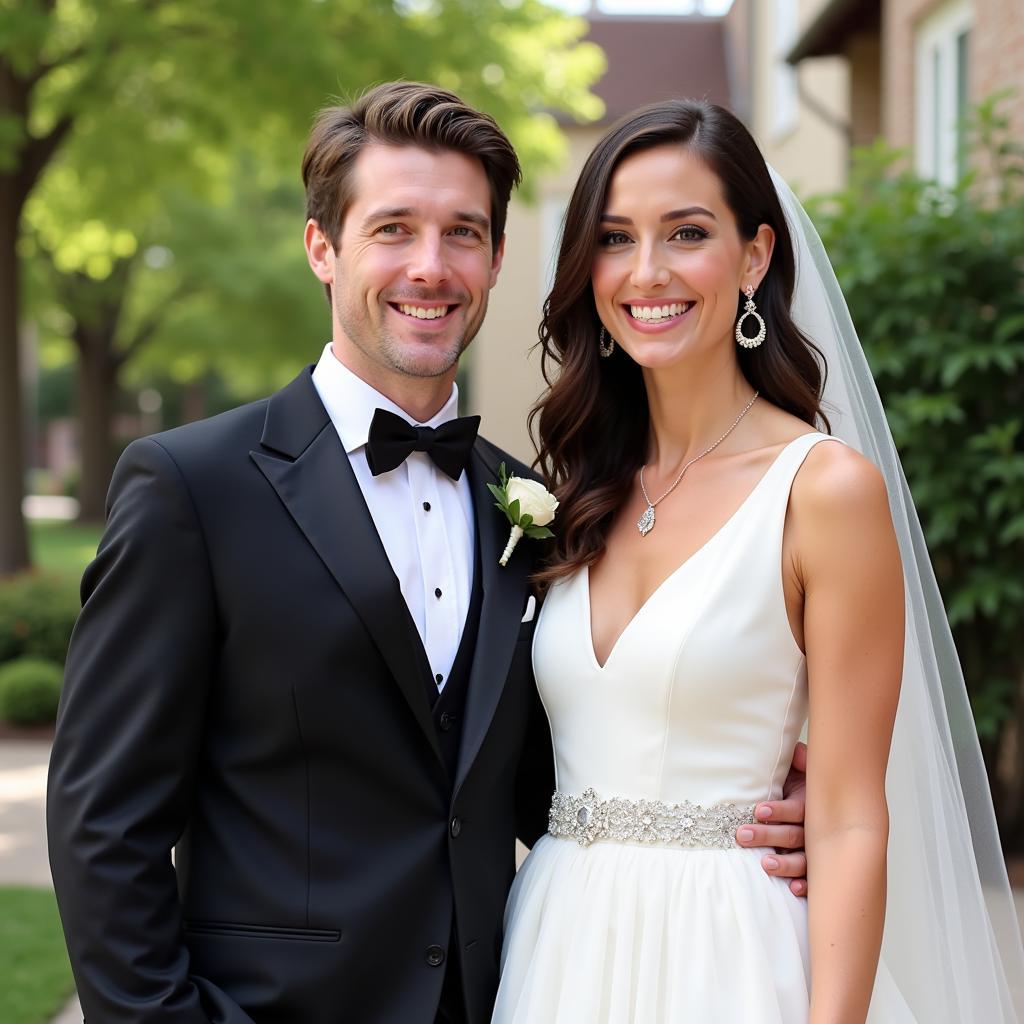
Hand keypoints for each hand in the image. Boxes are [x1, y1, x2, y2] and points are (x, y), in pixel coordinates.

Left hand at [735, 741, 807, 896]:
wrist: (828, 804)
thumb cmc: (804, 785)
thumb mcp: (804, 770)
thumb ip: (802, 761)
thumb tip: (795, 750)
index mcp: (810, 805)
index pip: (796, 809)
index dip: (779, 810)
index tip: (759, 810)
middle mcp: (815, 829)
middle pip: (793, 835)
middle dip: (767, 835)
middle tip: (742, 835)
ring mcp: (817, 851)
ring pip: (802, 860)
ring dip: (785, 863)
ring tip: (765, 864)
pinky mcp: (815, 868)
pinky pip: (813, 879)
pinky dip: (804, 885)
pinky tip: (793, 889)